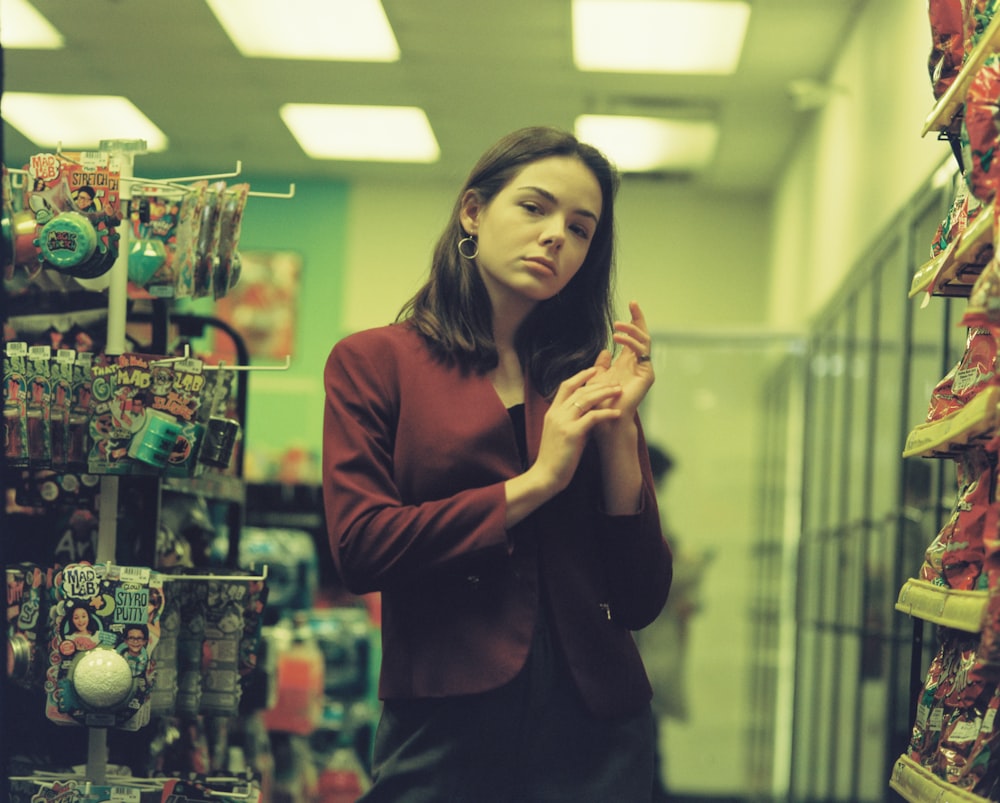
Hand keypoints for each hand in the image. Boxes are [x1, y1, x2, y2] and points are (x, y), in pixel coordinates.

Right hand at [530, 366, 622, 493]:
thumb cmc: (555, 459)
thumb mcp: (560, 434)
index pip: (566, 386)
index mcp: (552, 412)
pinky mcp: (571, 433)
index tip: (595, 370)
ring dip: (605, 393)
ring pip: (586, 399)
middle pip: (579, 390)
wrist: (545, 476)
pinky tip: (617, 413)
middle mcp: (556, 413)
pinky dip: (607, 413)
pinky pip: (593, 417)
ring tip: (619, 391)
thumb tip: (591, 415)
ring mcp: (563, 422)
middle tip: (615, 382)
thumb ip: (573, 421)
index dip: (581, 376)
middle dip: (599, 383)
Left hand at [592, 300, 653, 421]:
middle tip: (633, 303)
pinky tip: (618, 338)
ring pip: (644, 340)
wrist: (605, 418)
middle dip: (639, 318)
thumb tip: (605, 350)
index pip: (633, 337)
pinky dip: (631, 342)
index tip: (631, 303)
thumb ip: (602, 363)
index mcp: (627, 362)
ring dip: (631, 329)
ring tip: (616, 325)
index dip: (633, 320)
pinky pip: (642, 351)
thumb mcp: (597, 376)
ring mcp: (644, 368)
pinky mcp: (647, 374)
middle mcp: (638, 363)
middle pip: (643, 335)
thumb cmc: (599, 400)